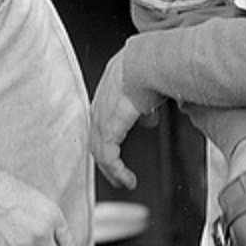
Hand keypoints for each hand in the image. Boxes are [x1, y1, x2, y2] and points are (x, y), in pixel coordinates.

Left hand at [89, 53, 159, 189]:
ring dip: (111, 170)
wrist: (144, 64)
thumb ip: (145, 108)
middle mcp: (98, 107)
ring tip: (122, 181)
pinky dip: (118, 172)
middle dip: (107, 161)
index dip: (107, 141)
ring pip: (99, 152)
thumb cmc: (147, 68)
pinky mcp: (107, 130)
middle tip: (116, 176)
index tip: (116, 154)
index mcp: (106, 95)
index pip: (101, 123)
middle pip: (97, 140)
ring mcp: (100, 119)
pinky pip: (108, 158)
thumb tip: (148, 119)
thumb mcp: (146, 91)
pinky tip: (128, 180)